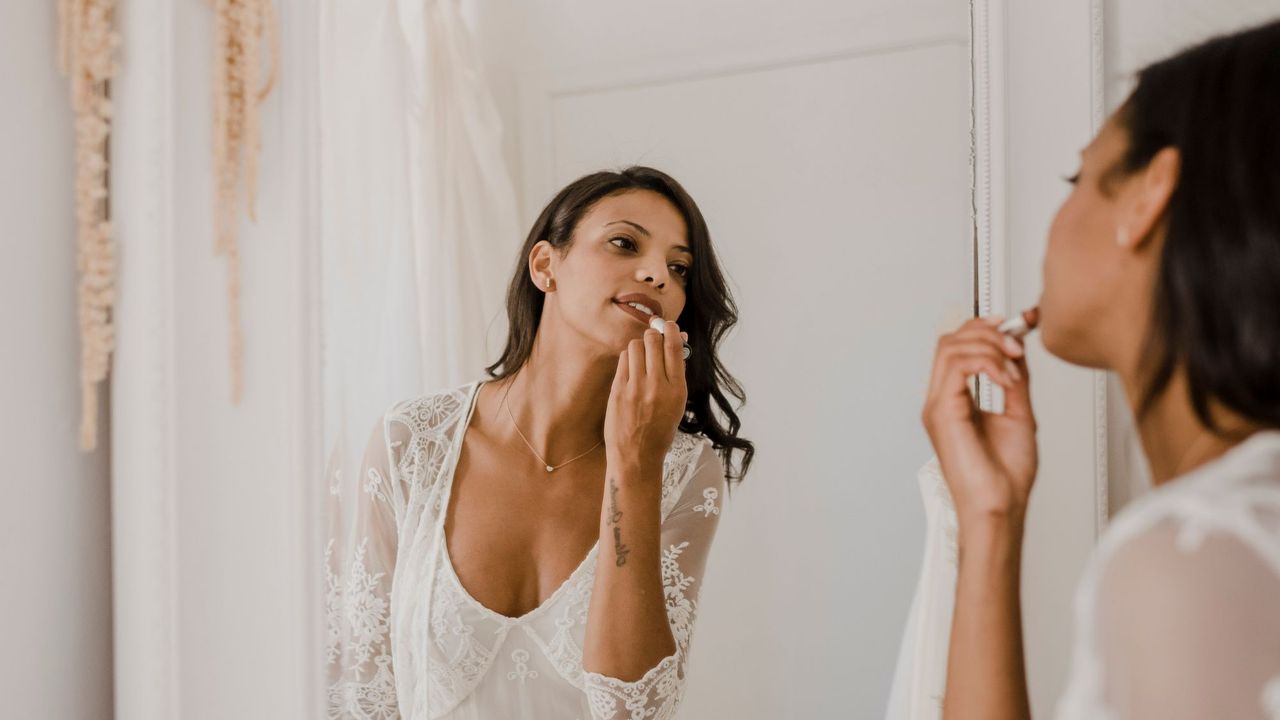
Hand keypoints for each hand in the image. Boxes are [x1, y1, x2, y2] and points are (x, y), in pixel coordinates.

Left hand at [604, 323, 688, 475]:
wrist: (637, 456)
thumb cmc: (660, 430)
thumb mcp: (677, 404)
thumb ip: (676, 373)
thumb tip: (678, 340)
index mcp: (677, 390)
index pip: (674, 348)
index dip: (670, 330)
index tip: (668, 325)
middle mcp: (657, 387)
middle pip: (653, 341)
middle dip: (653, 336)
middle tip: (652, 340)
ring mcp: (635, 389)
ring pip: (635, 346)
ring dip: (639, 346)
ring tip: (641, 358)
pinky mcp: (618, 391)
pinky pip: (623, 360)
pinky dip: (628, 359)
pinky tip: (631, 368)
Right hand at [922, 316, 1037, 524]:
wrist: (1001, 506)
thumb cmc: (1006, 476)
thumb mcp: (1019, 413)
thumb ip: (1014, 381)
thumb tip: (1016, 351)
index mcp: (956, 400)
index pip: (959, 347)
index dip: (986, 327)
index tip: (1018, 323)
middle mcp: (942, 399)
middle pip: (951, 339)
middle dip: (988, 331)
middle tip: (1018, 344)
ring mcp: (938, 405)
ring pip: (951, 346)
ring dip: (989, 347)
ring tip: (1013, 366)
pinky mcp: (942, 412)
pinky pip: (956, 366)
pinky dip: (986, 364)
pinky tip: (1006, 380)